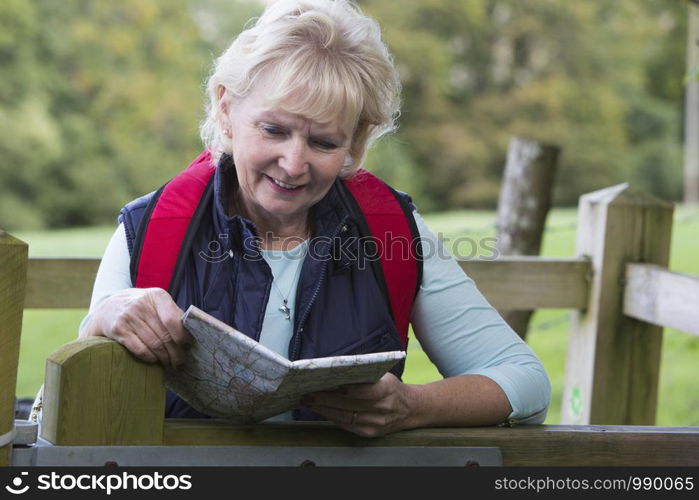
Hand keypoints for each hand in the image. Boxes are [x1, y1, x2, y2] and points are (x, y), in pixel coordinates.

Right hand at [83, 287, 192, 368]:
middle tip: (181, 361)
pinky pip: (140, 349)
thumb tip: (191, 335)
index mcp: (157, 296)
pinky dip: (150, 358)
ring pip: (154, 344)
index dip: (182, 336)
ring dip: (164, 357)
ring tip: (170, 363)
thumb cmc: (141, 308)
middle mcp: (142, 305)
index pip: (173, 319)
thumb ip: (172, 314)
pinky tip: (155, 360)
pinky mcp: (118, 329)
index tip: (188, 346)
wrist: (108, 307)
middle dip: (176, 352)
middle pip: (165, 335)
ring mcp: (128, 317)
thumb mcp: (156, 303)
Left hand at [301, 373, 417, 436]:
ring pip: (343, 417)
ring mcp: (375, 423)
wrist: (411, 409)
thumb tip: (335, 372)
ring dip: (323, 410)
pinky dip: (331, 417)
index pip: (359, 390)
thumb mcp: (382, 376)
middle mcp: (381, 409)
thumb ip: (363, 375)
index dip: (339, 389)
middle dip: (324, 399)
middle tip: (307, 393)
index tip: (322, 384)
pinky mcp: (369, 433)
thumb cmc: (392, 388)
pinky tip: (321, 410)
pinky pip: (346, 425)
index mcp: (385, 390)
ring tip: (309, 402)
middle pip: (347, 405)